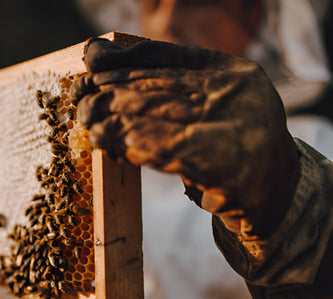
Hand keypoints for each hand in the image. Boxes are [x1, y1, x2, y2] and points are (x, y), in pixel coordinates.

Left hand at [72, 38, 299, 236]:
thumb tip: (99, 58)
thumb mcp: (204, 103)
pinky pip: (172, 149)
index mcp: (227, 71)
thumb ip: (163, 82)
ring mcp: (236, 127)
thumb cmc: (228, 142)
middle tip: (79, 100)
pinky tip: (113, 143)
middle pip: (157, 86)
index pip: (166, 59)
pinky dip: (138, 144)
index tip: (89, 66)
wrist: (273, 187)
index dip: (123, 62)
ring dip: (116, 118)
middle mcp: (234, 92)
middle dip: (111, 92)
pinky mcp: (229, 165)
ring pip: (160, 114)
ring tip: (88, 123)